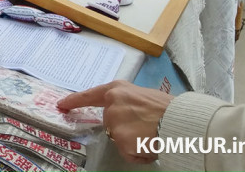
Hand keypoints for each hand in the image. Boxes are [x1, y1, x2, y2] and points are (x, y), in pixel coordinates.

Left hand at [58, 80, 173, 164]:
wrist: (183, 121)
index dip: (75, 100)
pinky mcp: (121, 139)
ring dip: (135, 143)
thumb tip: (124, 115)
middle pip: (111, 125)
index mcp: (118, 89)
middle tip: (148, 129)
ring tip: (153, 135)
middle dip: (126, 131)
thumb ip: (127, 103)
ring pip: (120, 140)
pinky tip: (152, 144)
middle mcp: (112, 103)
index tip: (61, 105)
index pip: (90, 95)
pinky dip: (140, 154)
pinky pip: (129, 153)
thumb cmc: (170, 108)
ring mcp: (114, 122)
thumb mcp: (143, 96)